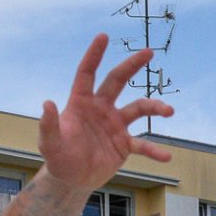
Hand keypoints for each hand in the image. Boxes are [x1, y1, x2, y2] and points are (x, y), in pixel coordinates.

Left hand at [38, 34, 174, 189]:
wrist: (72, 179)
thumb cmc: (58, 157)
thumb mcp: (50, 143)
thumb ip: (49, 125)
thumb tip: (47, 103)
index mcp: (81, 103)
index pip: (87, 73)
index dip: (94, 55)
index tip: (103, 36)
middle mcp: (101, 108)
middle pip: (118, 80)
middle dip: (132, 65)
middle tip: (149, 52)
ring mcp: (115, 125)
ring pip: (138, 109)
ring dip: (154, 107)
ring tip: (168, 111)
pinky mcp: (124, 144)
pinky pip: (143, 145)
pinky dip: (154, 150)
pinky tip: (166, 157)